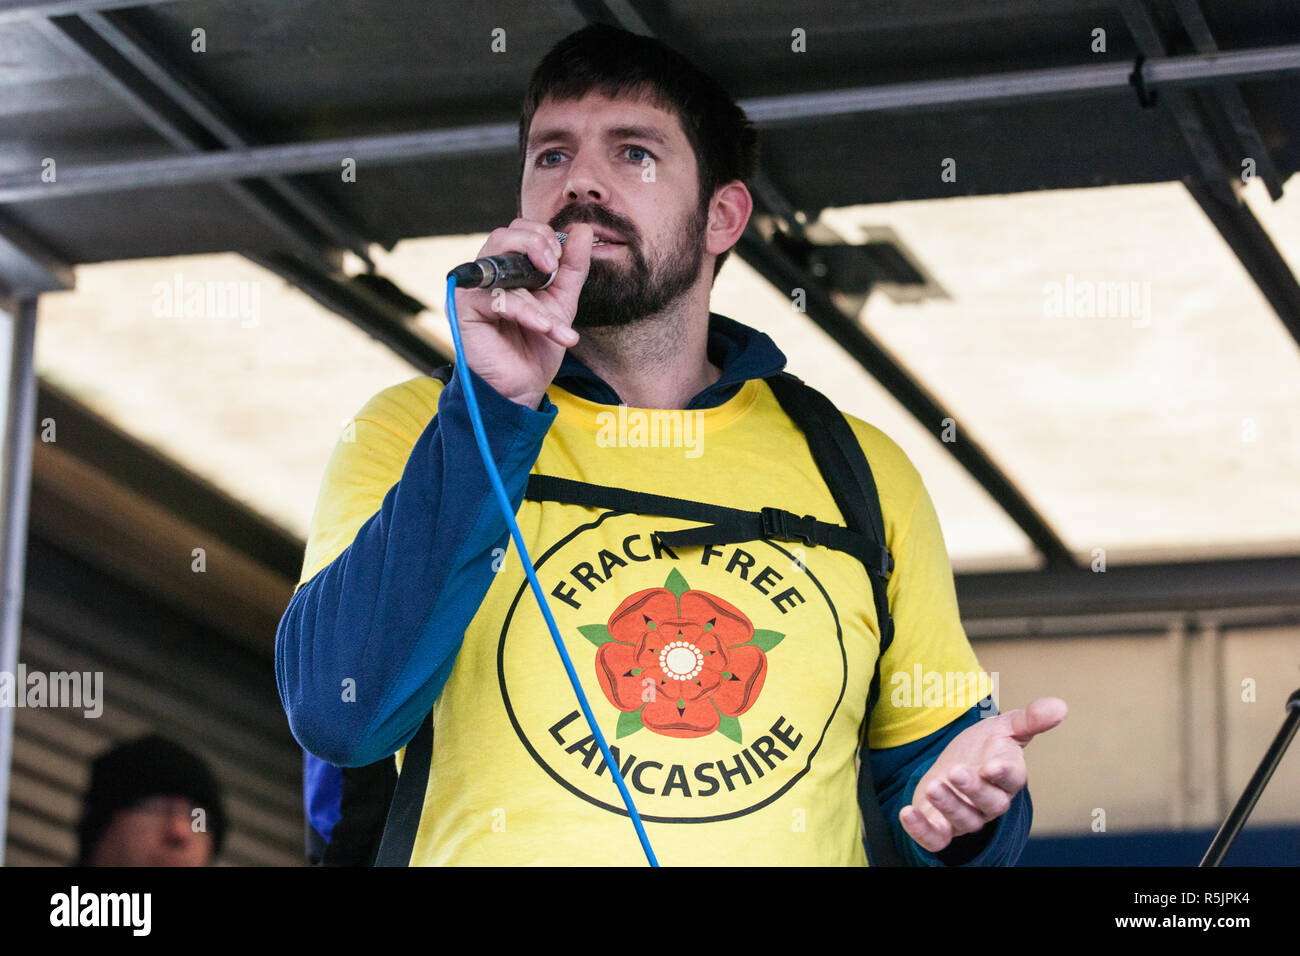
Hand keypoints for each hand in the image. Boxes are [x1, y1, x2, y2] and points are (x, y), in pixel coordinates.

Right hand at [452, 220, 594, 408]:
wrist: (523, 388)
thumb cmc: (536, 348)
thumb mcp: (562, 303)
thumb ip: (572, 267)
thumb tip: (582, 230)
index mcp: (506, 270)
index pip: (519, 230)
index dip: (543, 236)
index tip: (560, 261)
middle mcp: (485, 275)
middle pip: (503, 235)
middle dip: (535, 244)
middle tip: (553, 269)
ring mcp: (470, 290)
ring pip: (500, 262)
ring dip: (536, 293)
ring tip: (555, 321)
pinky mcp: (462, 309)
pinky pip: (497, 298)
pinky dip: (526, 312)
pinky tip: (544, 328)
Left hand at [899, 696, 1066, 852]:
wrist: (955, 764)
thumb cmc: (983, 748)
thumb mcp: (1004, 727)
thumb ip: (1030, 719)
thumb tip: (1060, 706)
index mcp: (1007, 778)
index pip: (1011, 780)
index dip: (1003, 774)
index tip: (993, 765)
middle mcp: (990, 802)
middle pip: (989, 804)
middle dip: (973, 790)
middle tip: (956, 771)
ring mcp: (966, 816)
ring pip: (964, 820)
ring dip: (949, 806)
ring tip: (933, 786)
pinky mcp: (941, 827)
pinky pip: (935, 838)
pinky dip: (921, 830)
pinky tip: (906, 813)